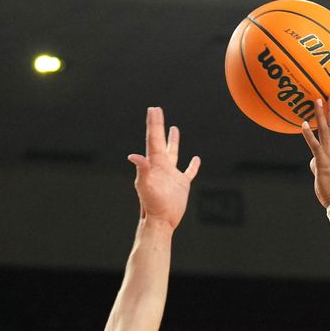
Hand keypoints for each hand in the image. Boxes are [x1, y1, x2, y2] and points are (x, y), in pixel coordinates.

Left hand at [128, 107, 200, 228]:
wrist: (161, 221)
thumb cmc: (151, 205)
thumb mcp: (145, 186)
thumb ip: (142, 170)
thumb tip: (133, 156)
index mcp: (154, 163)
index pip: (153, 139)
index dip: (154, 124)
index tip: (153, 109)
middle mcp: (162, 166)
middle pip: (161, 141)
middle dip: (159, 125)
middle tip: (157, 111)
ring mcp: (172, 174)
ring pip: (173, 153)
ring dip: (173, 141)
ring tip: (174, 128)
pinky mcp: (181, 184)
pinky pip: (189, 171)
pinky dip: (193, 165)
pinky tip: (196, 159)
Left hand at [300, 94, 329, 207]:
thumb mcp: (325, 175)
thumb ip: (319, 165)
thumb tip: (313, 162)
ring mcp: (329, 155)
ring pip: (325, 131)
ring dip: (321, 115)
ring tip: (318, 100)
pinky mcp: (322, 162)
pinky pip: (314, 145)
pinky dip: (309, 134)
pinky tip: (304, 124)